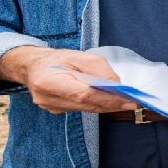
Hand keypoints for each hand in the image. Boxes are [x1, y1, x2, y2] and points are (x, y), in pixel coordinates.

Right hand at [2, 47, 138, 113]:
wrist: (34, 67)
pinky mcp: (57, 111)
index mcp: (49, 82)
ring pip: (86, 108)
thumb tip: (117, 86)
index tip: (128, 100)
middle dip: (112, 104)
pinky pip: (82, 108)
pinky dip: (97, 104)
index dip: (108, 99)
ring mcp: (51, 108)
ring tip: (125, 100)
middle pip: (87, 104)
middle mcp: (48, 99)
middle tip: (133, 102)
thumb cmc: (57, 59)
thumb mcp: (80, 56)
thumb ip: (100, 70)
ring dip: (107, 105)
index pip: (84, 94)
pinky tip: (109, 100)